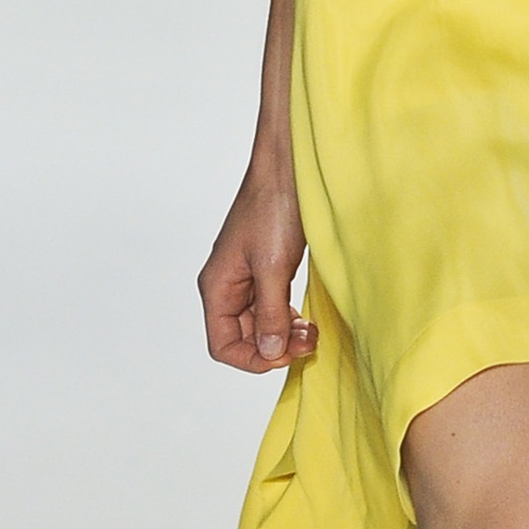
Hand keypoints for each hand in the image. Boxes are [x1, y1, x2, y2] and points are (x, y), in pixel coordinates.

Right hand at [198, 153, 318, 370]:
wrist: (289, 170)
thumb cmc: (272, 209)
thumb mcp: (272, 267)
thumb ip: (270, 314)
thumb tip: (270, 354)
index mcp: (217, 287)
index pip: (222, 344)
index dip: (252, 359)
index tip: (284, 356)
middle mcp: (227, 287)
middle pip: (243, 338)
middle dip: (274, 348)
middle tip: (308, 342)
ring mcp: (247, 279)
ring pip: (261, 326)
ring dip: (284, 335)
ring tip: (311, 331)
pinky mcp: (267, 271)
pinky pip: (273, 308)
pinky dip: (289, 320)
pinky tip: (307, 319)